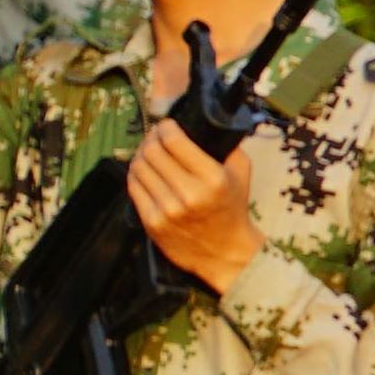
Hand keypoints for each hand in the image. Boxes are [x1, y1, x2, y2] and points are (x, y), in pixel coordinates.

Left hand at [121, 107, 256, 296]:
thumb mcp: (241, 175)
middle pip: (152, 152)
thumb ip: (228, 147)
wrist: (223, 251)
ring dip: (140, 154)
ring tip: (148, 152)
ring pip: (138, 167)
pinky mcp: (151, 221)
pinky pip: (133, 187)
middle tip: (155, 136)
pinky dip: (135, 173)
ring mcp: (167, 209)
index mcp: (213, 179)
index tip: (166, 125)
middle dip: (151, 138)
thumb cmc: (232, 208)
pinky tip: (143, 170)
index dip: (165, 127)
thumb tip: (205, 123)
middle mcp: (188, 194)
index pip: (175, 141)